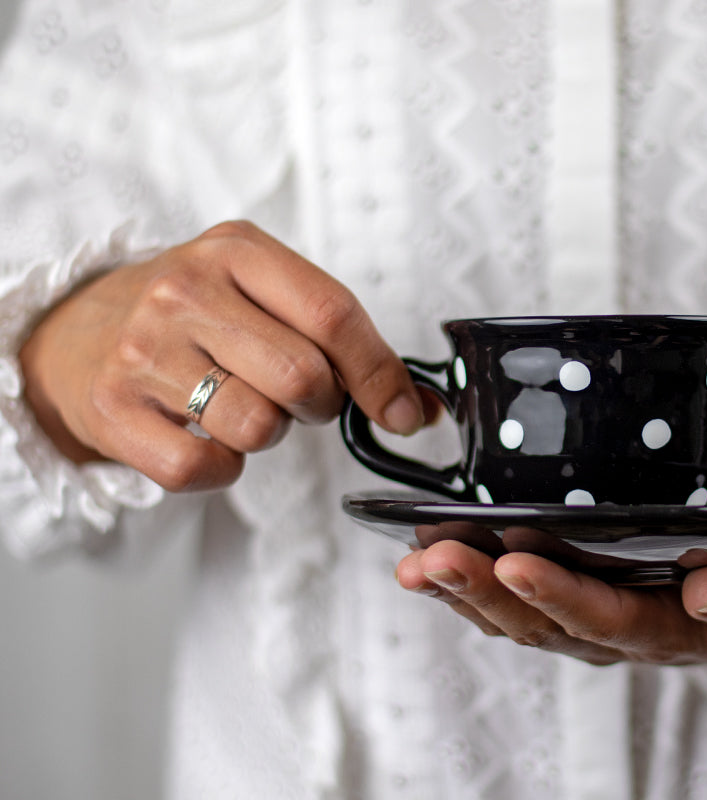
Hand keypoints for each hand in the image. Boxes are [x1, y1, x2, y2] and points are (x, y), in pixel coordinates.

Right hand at [19, 220, 428, 490]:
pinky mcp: (113, 409)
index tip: (402, 412)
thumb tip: (418, 407)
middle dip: (320, 405)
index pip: (333, 313)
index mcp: (236, 250)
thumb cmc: (197, 316)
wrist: (77, 332)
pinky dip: (222, 467)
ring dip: (270, 433)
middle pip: (303, 377)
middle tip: (299, 398)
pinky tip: (206, 435)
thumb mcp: (265, 294)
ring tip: (242, 405)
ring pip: (258, 426)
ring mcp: (142, 350)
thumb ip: (344, 339)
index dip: (380, 372)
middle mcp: (184, 291)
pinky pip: (205, 467)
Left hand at [395, 539, 706, 665]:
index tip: (514, 563)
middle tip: (432, 558)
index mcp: (666, 631)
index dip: (557, 594)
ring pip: (515, 620)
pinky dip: (470, 586)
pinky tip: (430, 559)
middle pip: (540, 623)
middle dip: (482, 591)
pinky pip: (514, 605)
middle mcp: (616, 635)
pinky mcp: (576, 607)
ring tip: (413, 562)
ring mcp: (589, 625)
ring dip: (462, 592)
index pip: (603, 617)